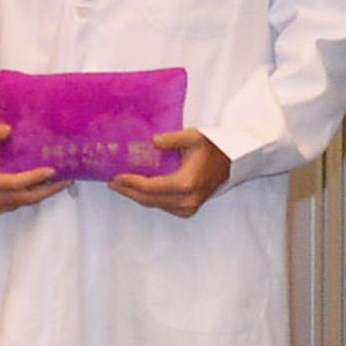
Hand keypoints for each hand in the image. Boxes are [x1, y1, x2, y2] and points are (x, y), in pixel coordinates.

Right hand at [0, 121, 63, 214]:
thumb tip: (7, 130)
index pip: (13, 184)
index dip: (33, 178)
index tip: (52, 170)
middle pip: (25, 197)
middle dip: (48, 189)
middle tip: (68, 179)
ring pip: (28, 201)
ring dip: (47, 192)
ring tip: (66, 180)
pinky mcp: (5, 206)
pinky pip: (26, 202)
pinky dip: (41, 193)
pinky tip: (55, 183)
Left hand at [108, 131, 232, 218]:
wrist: (233, 161)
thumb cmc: (214, 147)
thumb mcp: (194, 136)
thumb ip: (171, 139)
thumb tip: (151, 142)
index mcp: (185, 183)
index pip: (149, 187)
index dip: (129, 183)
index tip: (115, 177)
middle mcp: (186, 199)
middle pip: (148, 199)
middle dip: (128, 191)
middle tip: (113, 183)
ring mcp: (189, 207)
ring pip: (154, 204)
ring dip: (137, 196)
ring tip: (123, 186)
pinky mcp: (190, 209)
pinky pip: (164, 206)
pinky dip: (150, 199)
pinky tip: (141, 191)